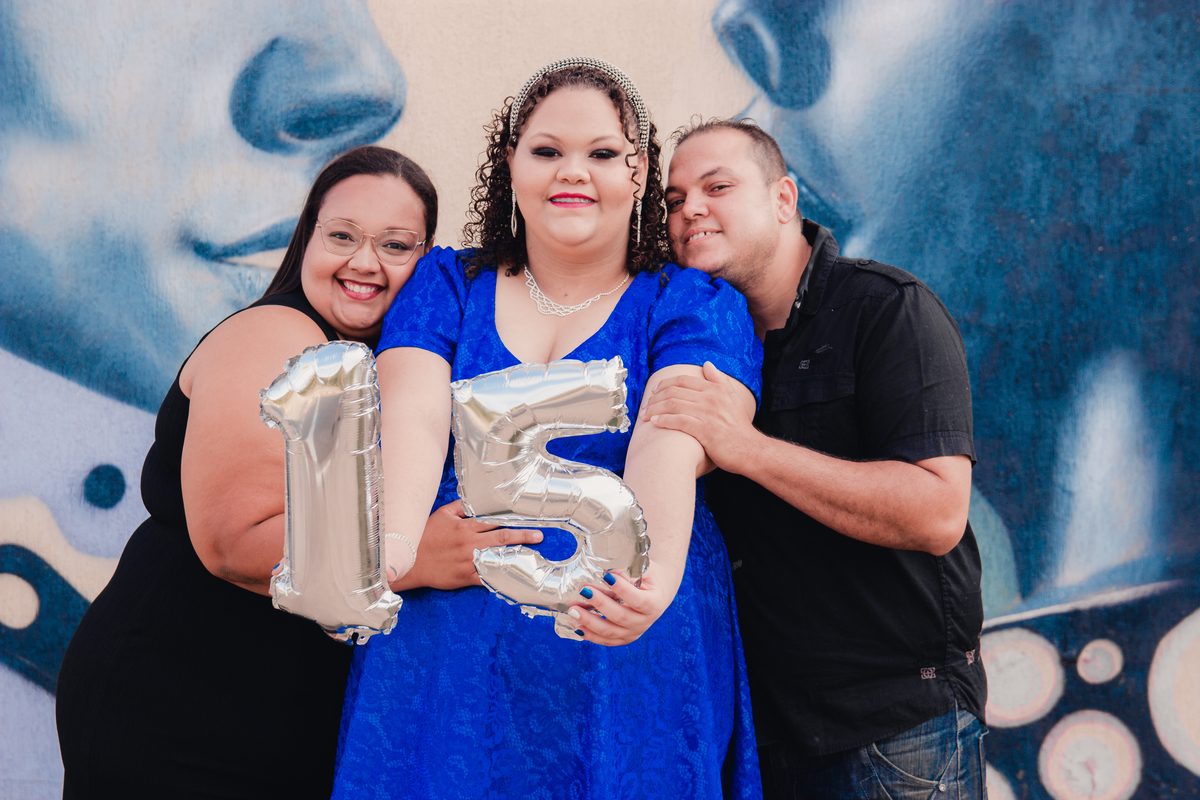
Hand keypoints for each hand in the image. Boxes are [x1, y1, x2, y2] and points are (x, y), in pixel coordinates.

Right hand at [390, 500, 543, 590]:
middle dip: (522, 537)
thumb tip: (476, 497)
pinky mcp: (465, 577)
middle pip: (501, 539)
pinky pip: (486, 578)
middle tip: (539, 536)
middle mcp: (469, 544)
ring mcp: (468, 562)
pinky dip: (499, 578)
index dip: (512, 519)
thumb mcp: (442, 515)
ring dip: (515, 557)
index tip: (528, 518)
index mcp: (465, 528)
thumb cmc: (425, 536)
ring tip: (533, 557)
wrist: (410, 562)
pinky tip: (513, 578)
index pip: (493, 521)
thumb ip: (461, 506)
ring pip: (496, 559)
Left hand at [567, 563, 673, 645]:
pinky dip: (589, 634)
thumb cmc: (649, 578)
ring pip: (609, 631)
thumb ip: (627, 572)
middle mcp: (645, 622)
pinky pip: (605, 640)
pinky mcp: (623, 639)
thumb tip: (606, 572)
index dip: (621, 589)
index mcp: (654, 604)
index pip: (637, 599)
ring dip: (589, 621)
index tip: (606, 576)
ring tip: (573, 610)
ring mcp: (634, 633)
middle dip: (599, 603)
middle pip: (620, 616)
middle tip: (583, 590)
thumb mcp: (644, 570)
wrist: (657, 594)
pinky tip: (576, 626)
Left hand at [642, 361, 758, 473]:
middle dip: (655, 398)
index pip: (683, 380)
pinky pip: (679, 422)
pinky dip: (664, 421)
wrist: (750, 450)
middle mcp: (711, 399)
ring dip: (654, 409)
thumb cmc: (739, 427)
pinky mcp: (705, 431)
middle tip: (645, 406)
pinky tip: (654, 423)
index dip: (664, 384)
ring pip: (673, 405)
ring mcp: (708, 414)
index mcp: (715, 389)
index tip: (654, 392)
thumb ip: (719, 380)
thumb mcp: (733, 398)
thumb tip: (707, 364)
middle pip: (674, 391)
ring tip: (645, 416)